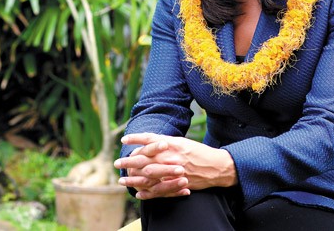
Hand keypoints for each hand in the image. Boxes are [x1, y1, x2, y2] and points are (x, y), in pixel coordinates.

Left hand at [114, 133, 237, 199]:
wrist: (216, 166)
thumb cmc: (198, 152)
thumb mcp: (181, 142)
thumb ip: (165, 141)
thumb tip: (148, 142)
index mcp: (171, 144)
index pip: (148, 141)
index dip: (135, 140)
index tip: (123, 141)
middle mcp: (170, 157)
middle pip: (144, 160)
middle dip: (129, 162)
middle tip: (117, 163)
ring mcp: (172, 172)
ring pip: (148, 177)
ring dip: (133, 179)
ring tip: (123, 180)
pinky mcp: (176, 184)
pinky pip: (158, 190)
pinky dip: (147, 193)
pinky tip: (138, 193)